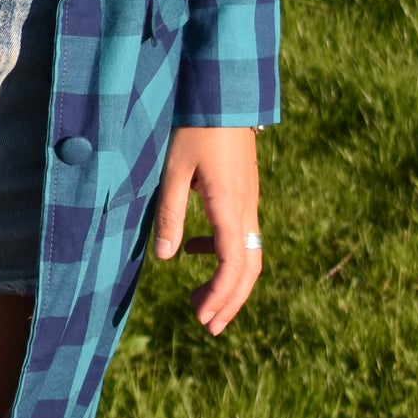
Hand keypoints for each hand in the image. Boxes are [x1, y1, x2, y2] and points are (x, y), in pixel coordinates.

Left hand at [153, 124, 262, 335]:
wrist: (223, 91)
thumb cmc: (195, 127)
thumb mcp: (174, 171)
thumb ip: (171, 214)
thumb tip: (168, 259)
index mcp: (230, 208)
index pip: (232, 266)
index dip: (219, 297)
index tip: (202, 319)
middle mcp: (247, 208)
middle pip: (248, 268)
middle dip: (229, 301)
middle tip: (207, 326)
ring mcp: (249, 199)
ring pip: (248, 253)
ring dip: (228, 281)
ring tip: (199, 298)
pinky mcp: (244, 190)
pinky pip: (241, 233)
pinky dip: (222, 253)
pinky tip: (194, 249)